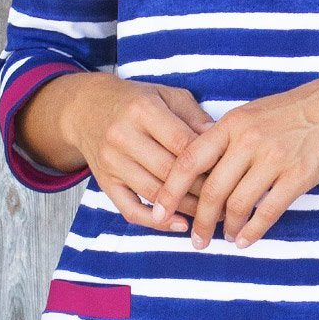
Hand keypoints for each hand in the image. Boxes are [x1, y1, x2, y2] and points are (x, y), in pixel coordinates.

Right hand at [30, 73, 216, 232]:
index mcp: (143, 110)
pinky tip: (179, 224)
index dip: (210, 160)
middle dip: (203, 189)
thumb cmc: (136, 101)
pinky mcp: (104, 182)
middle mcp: (123, 136)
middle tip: (229, 199)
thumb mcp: (166, 95)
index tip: (232, 171)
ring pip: (155, 194)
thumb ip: (194, 116)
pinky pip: (130, 209)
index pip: (183, 143)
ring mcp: (111, 162)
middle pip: (170, 172)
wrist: (86, 109)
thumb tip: (222, 141)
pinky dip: (155, 222)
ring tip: (213, 214)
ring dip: (186, 208)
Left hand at [146, 72, 318, 249]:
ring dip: (226, 229)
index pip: (189, 160)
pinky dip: (252, 231)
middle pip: (210, 190)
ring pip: (237, 204)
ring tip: (223, 239)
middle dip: (199, 221)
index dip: (170, 189)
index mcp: (233, 123)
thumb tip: (203, 169)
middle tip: (195, 239)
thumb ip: (229, 138)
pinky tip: (245, 240)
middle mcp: (248, 140)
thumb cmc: (301, 108)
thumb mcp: (256, 113)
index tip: (158, 211)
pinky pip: (268, 212)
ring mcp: (274, 158)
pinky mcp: (298, 175)